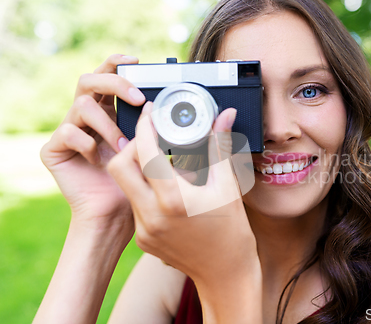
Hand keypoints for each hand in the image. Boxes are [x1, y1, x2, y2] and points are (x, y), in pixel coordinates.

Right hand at [40, 54, 144, 235]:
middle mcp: (86, 118)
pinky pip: (67, 132)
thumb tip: (158, 106)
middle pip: (89, 80)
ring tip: (124, 147)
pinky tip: (97, 160)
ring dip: (108, 125)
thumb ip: (148, 128)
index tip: (136, 60)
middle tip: (137, 97)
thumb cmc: (134, 183)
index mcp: (108, 112)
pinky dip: (87, 143)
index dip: (116, 64)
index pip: (107, 78)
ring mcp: (68, 131)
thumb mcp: (146, 150)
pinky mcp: (53, 150)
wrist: (114, 215)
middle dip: (114, 83)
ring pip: (81, 105)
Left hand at [107, 102, 259, 288]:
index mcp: (174, 200)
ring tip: (165, 165)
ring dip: (140, 169)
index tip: (150, 113)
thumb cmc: (232, 231)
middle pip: (119, 167)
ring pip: (126, 186)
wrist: (225, 274)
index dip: (145, 127)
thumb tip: (224, 116)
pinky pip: (135, 205)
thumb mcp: (227, 186)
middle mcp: (151, 216)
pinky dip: (147, 191)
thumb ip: (219, 146)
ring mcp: (143, 230)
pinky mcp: (141, 239)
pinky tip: (168, 192)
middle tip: (150, 138)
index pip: (146, 153)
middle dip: (131, 146)